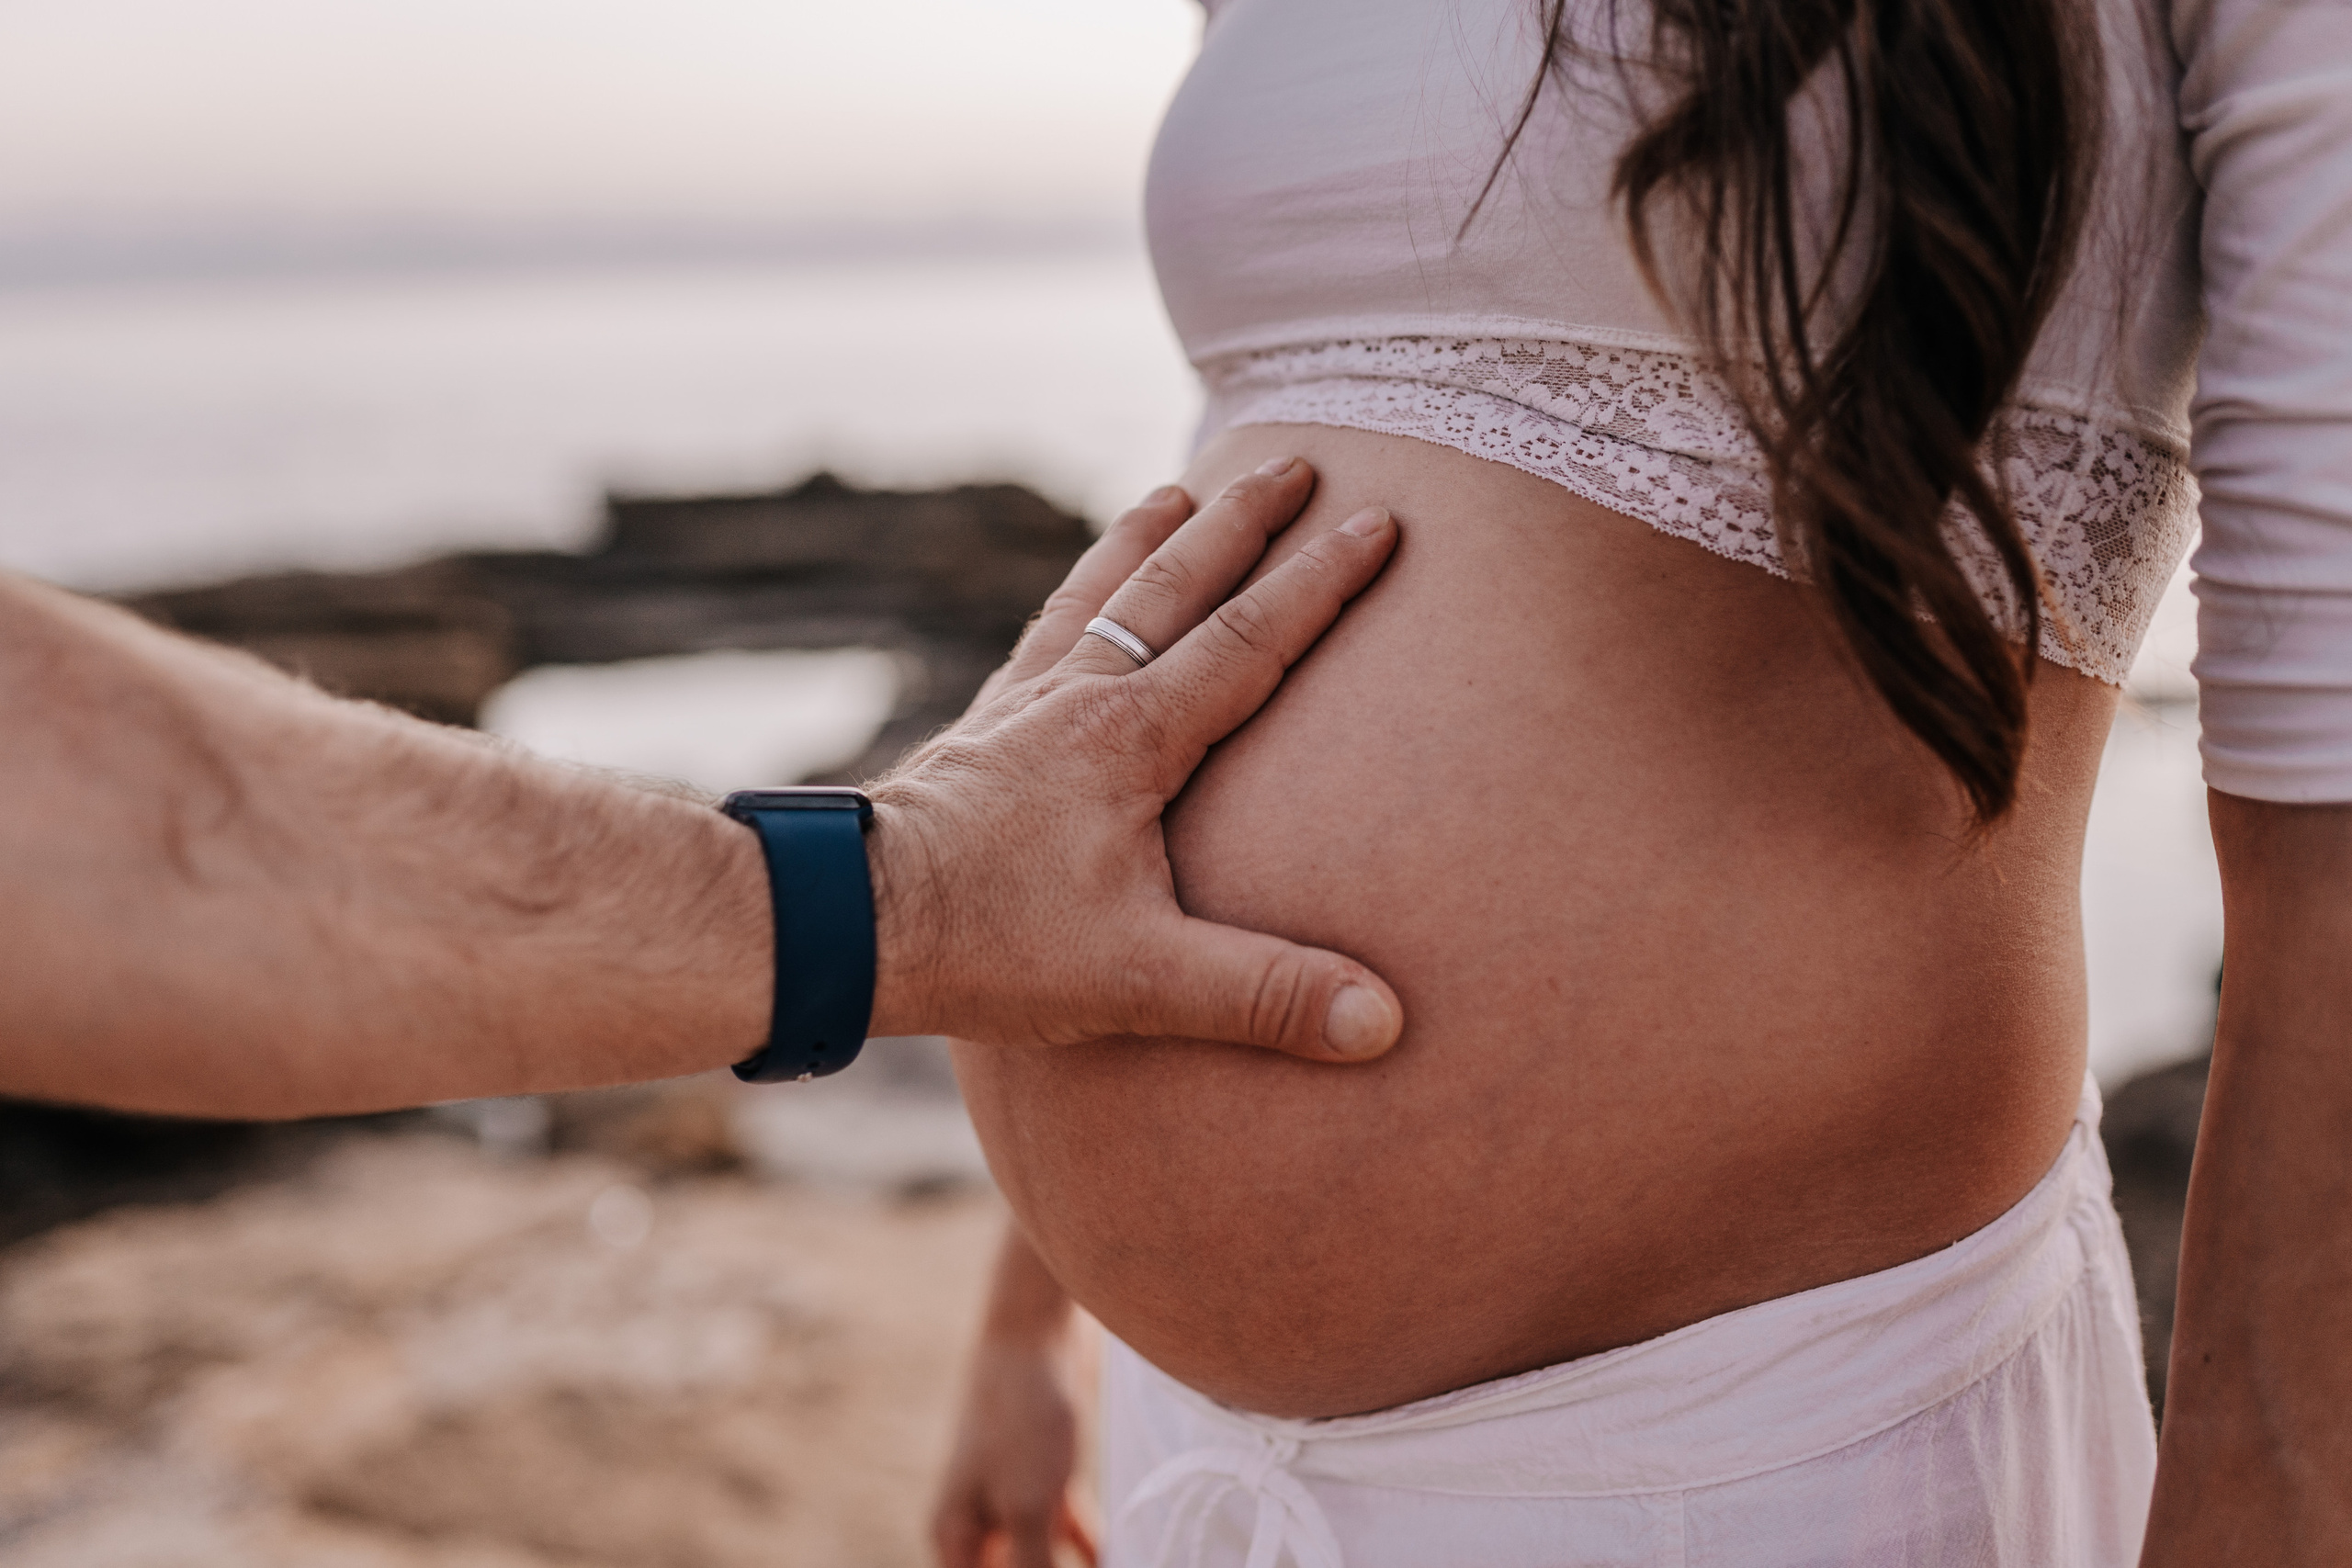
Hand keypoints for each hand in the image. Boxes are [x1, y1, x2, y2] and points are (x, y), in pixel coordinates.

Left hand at [861, 459, 1404, 1060]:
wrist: (848, 921)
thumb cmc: (992, 946)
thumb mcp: (1141, 980)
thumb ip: (1265, 995)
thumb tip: (1385, 1025)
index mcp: (1135, 738)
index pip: (1251, 638)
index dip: (1322, 580)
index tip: (1377, 520)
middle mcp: (1082, 696)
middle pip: (1177, 583)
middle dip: (1244, 520)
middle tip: (1295, 461)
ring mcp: (1025, 704)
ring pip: (1101, 592)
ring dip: (1150, 535)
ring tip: (1181, 490)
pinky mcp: (982, 729)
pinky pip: (1042, 633)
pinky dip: (1075, 594)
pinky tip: (1079, 597)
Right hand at [933, 1226, 1095, 1567]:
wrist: (1037, 1328)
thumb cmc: (1022, 1415)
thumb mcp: (1027, 1506)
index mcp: (955, 1538)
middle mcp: (977, 1524)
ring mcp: (1011, 1498)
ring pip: (1041, 1562)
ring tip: (1119, 1566)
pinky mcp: (1046, 1475)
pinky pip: (1065, 1532)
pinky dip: (1089, 1551)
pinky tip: (1119, 1556)